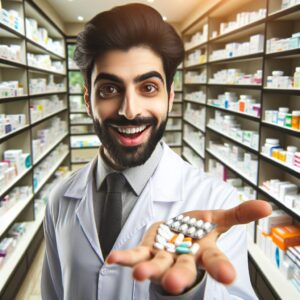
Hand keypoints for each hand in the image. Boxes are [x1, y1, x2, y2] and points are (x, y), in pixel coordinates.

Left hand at [107, 200, 271, 294]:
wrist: (179, 233)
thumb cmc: (199, 230)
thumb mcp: (219, 218)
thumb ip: (239, 214)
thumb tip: (266, 207)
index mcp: (203, 251)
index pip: (215, 260)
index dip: (220, 267)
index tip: (228, 276)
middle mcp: (183, 258)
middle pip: (182, 268)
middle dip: (178, 276)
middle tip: (173, 283)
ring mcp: (164, 256)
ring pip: (156, 264)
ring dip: (148, 268)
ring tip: (139, 273)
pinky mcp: (148, 248)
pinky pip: (136, 253)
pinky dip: (126, 256)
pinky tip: (114, 258)